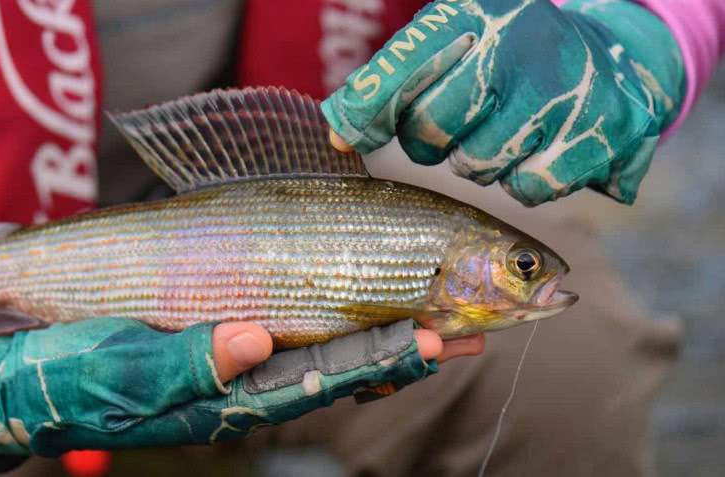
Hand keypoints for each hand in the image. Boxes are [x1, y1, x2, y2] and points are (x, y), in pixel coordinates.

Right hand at [0, 317, 480, 456]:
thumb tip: (252, 340)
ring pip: (322, 346)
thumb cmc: (60, 377)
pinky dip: (335, 308)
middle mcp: (237, 385)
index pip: (318, 383)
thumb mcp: (115, 373)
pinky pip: (288, 325)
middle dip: (404, 345)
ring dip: (384, 326)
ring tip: (446, 309)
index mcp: (220, 403)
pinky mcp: (213, 334)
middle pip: (338, 367)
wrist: (10, 370)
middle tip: (474, 323)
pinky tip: (366, 292)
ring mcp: (228, 360)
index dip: (379, 360)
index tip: (439, 338)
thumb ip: (183, 363)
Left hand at [323, 0, 684, 204]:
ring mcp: (564, 86)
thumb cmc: (508, 56)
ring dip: (481, 162)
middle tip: (454, 125)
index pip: (396, 70)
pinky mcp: (601, 133)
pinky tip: (543, 147)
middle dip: (431, 142)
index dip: (365, 114)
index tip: (349, 139)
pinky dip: (525, 180)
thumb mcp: (450, 44)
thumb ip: (387, 84)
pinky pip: (528, 188)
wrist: (621, 56)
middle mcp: (518, 41)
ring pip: (478, 166)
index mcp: (472, 10)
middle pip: (430, 130)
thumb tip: (336, 139)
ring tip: (507, 129)